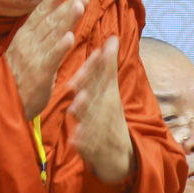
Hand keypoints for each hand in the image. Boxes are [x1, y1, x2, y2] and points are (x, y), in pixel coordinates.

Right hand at [4, 0, 88, 119]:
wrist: (2, 100)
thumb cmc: (18, 75)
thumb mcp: (26, 50)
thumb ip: (39, 35)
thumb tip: (53, 18)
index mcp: (25, 36)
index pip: (40, 13)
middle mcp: (29, 43)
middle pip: (50, 20)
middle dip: (66, 4)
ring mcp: (34, 56)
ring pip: (52, 35)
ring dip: (66, 19)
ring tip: (79, 5)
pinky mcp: (39, 73)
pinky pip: (51, 58)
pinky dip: (60, 47)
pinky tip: (70, 37)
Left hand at [66, 37, 132, 184]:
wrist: (119, 154)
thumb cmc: (110, 115)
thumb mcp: (111, 91)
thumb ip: (109, 66)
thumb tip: (112, 38)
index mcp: (108, 96)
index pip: (105, 78)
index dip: (99, 66)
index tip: (96, 51)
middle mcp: (106, 111)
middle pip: (98, 97)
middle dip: (92, 85)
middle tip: (78, 79)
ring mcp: (101, 129)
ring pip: (92, 120)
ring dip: (85, 112)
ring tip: (76, 106)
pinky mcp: (94, 147)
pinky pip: (87, 144)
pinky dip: (81, 141)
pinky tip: (74, 138)